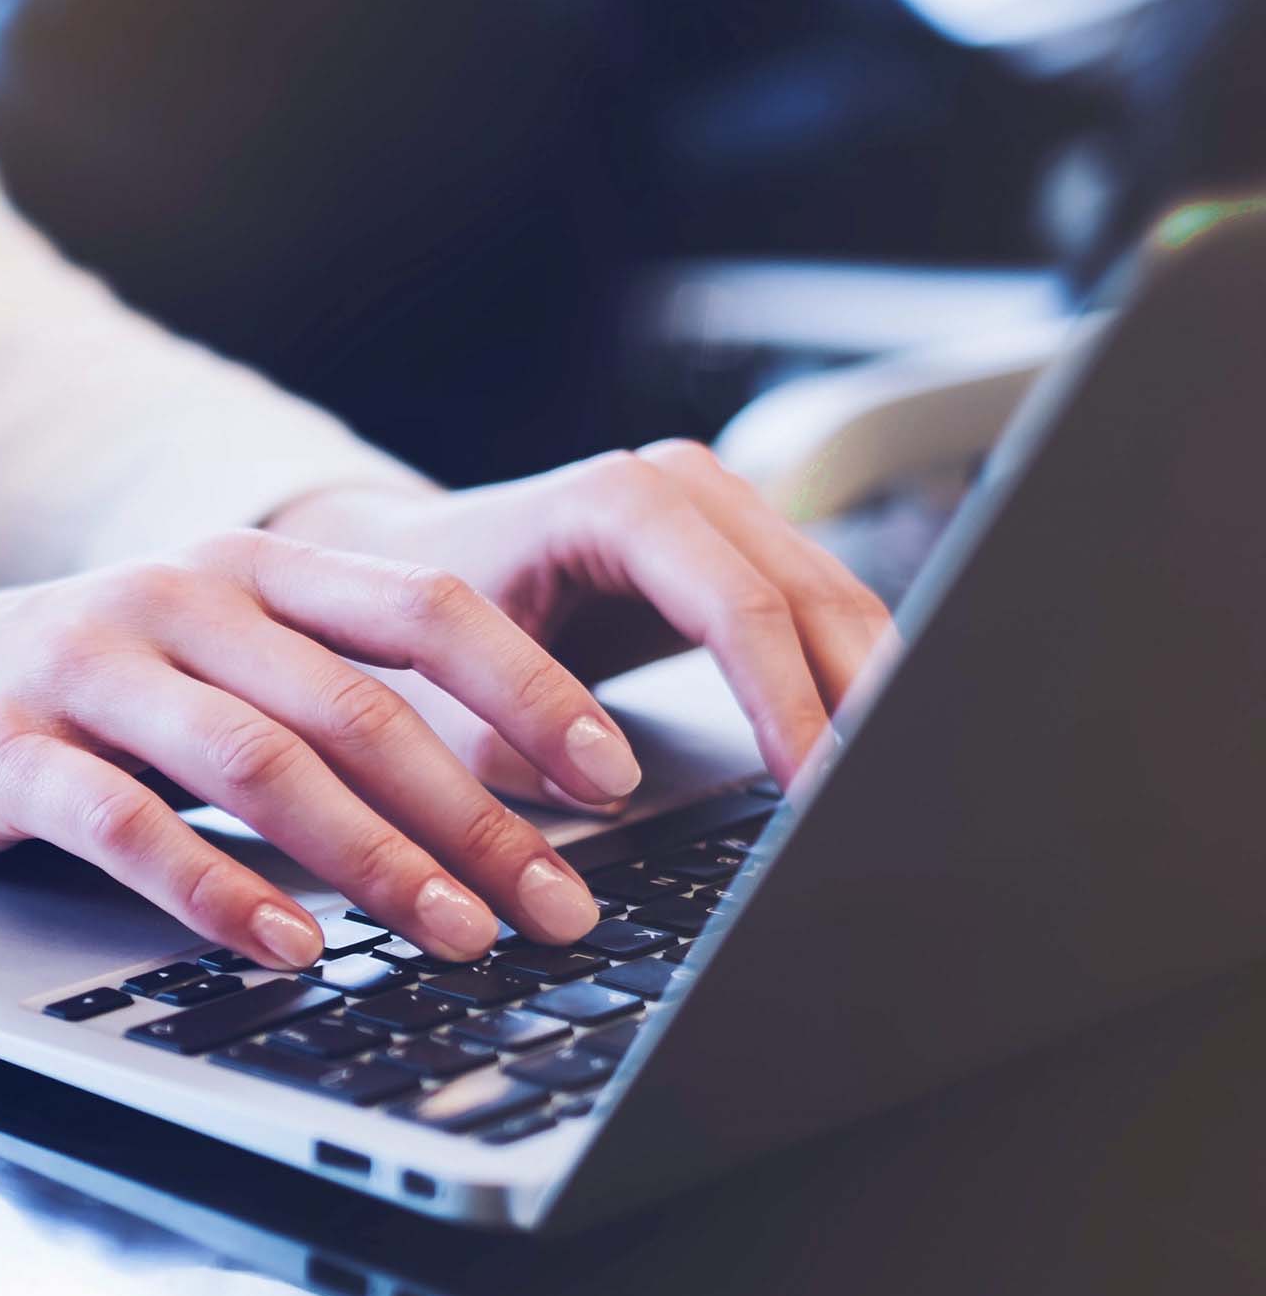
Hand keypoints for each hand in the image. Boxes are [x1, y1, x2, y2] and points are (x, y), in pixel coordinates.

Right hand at [0, 531, 651, 967]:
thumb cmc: (63, 700)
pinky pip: (130, 824)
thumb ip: (321, 700)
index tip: (619, 777)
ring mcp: (89, 667)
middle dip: (479, 813)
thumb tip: (496, 806)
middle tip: (559, 904)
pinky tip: (283, 950)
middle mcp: (179, 597)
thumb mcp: (203, 667)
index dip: (533, 690)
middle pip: (361, 701)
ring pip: (260, 761)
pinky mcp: (12, 750)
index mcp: (249, 569)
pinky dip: (218, 892)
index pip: (425, 610)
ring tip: (455, 937)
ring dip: (373, 860)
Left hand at [269, 442, 895, 804]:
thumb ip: (519, 741)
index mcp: (617, 502)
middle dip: (859, 705)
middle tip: (882, 808)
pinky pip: (817, 613)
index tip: (817, 789)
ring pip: (836, 601)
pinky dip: (847, 680)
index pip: (739, 607)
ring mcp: (721, 508)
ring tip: (893, 792)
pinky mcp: (737, 546)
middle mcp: (683, 488)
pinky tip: (865, 754)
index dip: (788, 704)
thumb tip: (605, 798)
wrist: (403, 561)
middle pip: (813, 598)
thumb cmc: (416, 620)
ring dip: (872, 693)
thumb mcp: (451, 685)